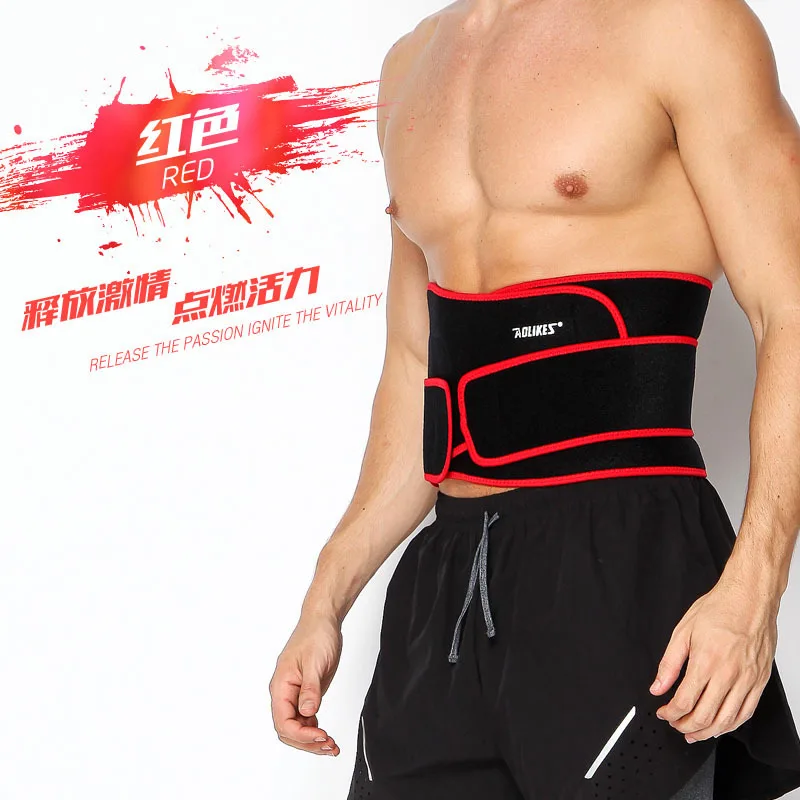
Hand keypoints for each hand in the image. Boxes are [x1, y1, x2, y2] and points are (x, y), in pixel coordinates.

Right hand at [269, 612, 343, 755]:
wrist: (323, 622)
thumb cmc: (315, 635)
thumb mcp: (314, 662)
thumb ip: (310, 689)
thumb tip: (307, 711)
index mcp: (281, 686)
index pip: (283, 722)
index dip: (301, 734)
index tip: (321, 736)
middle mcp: (284, 693)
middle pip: (288, 730)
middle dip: (307, 742)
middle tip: (328, 745)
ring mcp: (294, 695)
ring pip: (297, 728)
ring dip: (312, 741)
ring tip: (331, 746)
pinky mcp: (305, 694)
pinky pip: (306, 720)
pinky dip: (315, 731)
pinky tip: (327, 737)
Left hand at [649, 572, 777, 742]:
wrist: (749, 599)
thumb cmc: (719, 609)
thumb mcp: (683, 631)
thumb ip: (669, 663)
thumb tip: (658, 686)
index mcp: (706, 661)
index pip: (684, 701)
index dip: (670, 713)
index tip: (663, 713)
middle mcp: (728, 674)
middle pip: (704, 715)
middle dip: (685, 726)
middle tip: (676, 724)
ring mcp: (747, 680)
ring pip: (727, 720)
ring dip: (707, 732)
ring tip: (694, 732)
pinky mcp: (760, 681)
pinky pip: (747, 712)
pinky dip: (731, 725)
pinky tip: (720, 725)